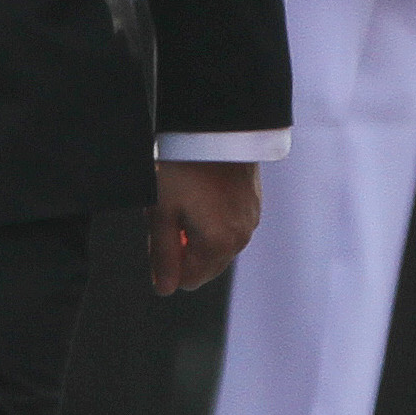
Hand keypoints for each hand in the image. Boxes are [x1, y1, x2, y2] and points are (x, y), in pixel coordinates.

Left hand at [147, 160, 260, 294]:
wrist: (213, 124)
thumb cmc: (182, 167)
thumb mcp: (161, 211)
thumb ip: (163, 255)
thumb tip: (165, 290)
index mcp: (219, 245)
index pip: (188, 280)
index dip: (168, 261)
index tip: (160, 228)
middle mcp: (242, 237)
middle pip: (205, 265)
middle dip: (185, 248)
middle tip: (171, 211)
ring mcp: (252, 218)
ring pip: (218, 244)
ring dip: (200, 232)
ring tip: (186, 196)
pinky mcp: (255, 201)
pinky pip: (231, 224)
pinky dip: (214, 217)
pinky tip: (202, 190)